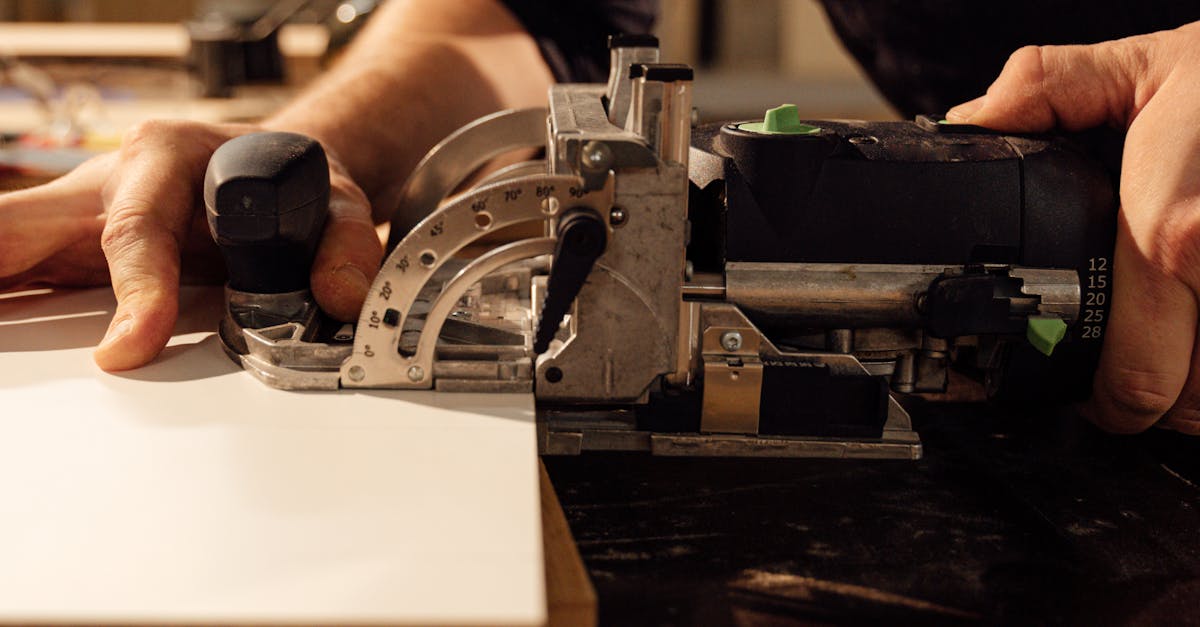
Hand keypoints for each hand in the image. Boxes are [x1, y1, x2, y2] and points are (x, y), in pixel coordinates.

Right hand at [0, 120, 381, 370]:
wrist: (273, 166)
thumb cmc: (290, 180)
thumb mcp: (336, 201)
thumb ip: (346, 244)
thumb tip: (341, 297)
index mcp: (168, 156)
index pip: (137, 229)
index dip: (134, 288)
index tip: (131, 345)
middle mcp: (112, 177)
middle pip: (32, 221)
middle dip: (5, 258)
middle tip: (2, 332)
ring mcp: (84, 211)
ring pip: (13, 238)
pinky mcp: (74, 246)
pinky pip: (22, 268)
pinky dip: (6, 292)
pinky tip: (5, 331)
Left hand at [947, 22, 1199, 433]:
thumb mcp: (1147, 67)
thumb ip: (1047, 89)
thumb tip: (972, 122)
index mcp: (1173, 235)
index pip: (1134, 385)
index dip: (1103, 403)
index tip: (1092, 389)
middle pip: (1188, 410)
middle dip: (1153, 402)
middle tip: (1138, 369)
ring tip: (1182, 355)